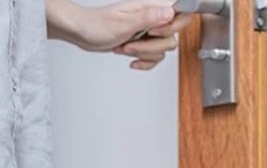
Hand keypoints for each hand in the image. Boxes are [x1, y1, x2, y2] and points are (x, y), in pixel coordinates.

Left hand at [51, 1, 192, 69]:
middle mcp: (155, 18)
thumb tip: (169, 13)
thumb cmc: (98, 25)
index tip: (153, 32)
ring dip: (143, 54)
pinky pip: (155, 57)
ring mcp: (150, 31)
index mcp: (155, 6)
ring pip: (163, 49)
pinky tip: (131, 60)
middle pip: (172, 37)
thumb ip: (148, 18)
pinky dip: (144, 62)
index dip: (172, 27)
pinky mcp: (143, 42)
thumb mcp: (123, 23)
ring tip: (125, 48)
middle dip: (150, 46)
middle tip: (131, 43)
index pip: (183, 13)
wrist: (84, 33)